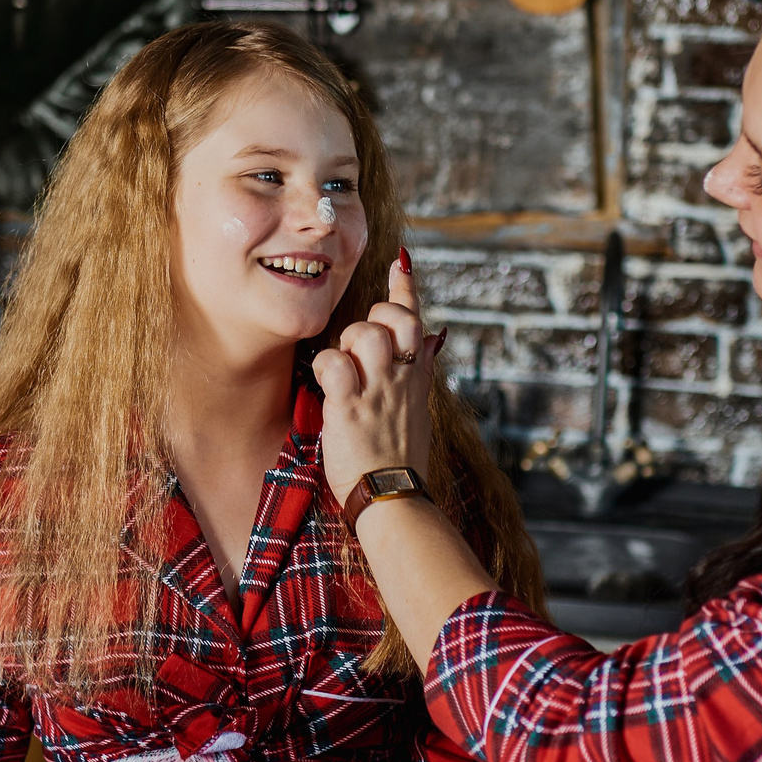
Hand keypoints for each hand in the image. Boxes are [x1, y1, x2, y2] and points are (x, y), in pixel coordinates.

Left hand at [313, 255, 438, 509]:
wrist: (395, 499)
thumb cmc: (398, 458)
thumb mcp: (418, 410)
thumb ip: (422, 372)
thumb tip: (437, 339)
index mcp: (416, 378)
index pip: (417, 322)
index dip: (406, 289)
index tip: (400, 263)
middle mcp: (401, 378)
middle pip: (395, 318)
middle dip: (374, 320)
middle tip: (360, 349)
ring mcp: (378, 390)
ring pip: (364, 333)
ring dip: (346, 346)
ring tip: (344, 374)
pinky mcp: (349, 407)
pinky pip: (334, 363)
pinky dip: (325, 367)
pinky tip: (326, 387)